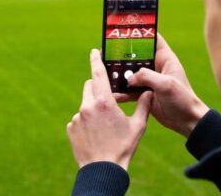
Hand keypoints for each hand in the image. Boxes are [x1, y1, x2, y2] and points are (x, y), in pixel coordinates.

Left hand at [67, 49, 152, 169]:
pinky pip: (78, 119)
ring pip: (85, 104)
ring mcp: (76, 117)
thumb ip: (143, 106)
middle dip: (98, 88)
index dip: (96, 60)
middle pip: (90, 87)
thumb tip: (149, 93)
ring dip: (93, 108)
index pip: (98, 74)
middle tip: (109, 99)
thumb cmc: (122, 147)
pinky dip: (86, 122)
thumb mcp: (138, 126)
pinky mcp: (70, 128)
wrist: (103, 169)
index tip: (94, 51)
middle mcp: (87, 106)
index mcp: (104, 102)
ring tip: (104, 126)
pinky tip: (95, 134)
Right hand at [116, 33, 208, 137]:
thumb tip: (129, 77)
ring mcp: (149, 80)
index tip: (125, 27)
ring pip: (130, 73)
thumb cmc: (183, 99)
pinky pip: (129, 90)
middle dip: (122, 54)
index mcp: (165, 58)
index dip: (140, 31)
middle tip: (106, 51)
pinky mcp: (144, 94)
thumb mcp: (166, 84)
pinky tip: (111, 93)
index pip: (152, 38)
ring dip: (119, 74)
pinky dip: (121, 91)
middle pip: (136, 55)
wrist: (187, 121)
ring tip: (104, 71)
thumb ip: (146, 76)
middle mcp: (156, 67)